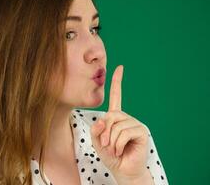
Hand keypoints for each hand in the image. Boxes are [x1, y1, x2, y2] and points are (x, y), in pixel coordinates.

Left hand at [90, 65, 150, 182]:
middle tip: (105, 144)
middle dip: (104, 131)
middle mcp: (126, 117)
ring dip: (111, 140)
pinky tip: (120, 150)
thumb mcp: (97, 141)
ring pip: (117, 125)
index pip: (117, 96)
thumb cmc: (110, 155)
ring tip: (113, 149)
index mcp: (116, 117)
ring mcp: (135, 123)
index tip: (120, 68)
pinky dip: (118, 143)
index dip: (117, 82)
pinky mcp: (141, 131)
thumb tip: (103, 119)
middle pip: (111, 114)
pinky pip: (124, 132)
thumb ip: (96, 129)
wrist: (122, 170)